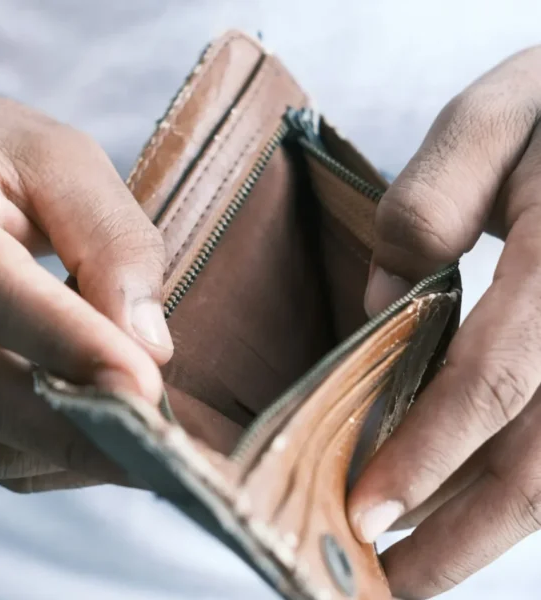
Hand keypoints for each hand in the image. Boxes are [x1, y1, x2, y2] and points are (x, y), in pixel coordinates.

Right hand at [0, 86, 174, 490]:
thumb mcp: (65, 161)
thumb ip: (111, 242)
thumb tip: (149, 348)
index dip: (69, 343)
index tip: (146, 387)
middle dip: (74, 426)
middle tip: (159, 448)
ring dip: (68, 453)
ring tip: (144, 451)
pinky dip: (47, 458)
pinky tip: (99, 442)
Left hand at [348, 47, 540, 597]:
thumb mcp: (494, 118)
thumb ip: (431, 204)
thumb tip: (384, 303)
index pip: (495, 380)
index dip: (430, 455)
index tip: (366, 512)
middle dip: (465, 536)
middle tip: (391, 583)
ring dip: (493, 529)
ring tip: (424, 565)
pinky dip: (524, 486)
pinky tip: (474, 504)